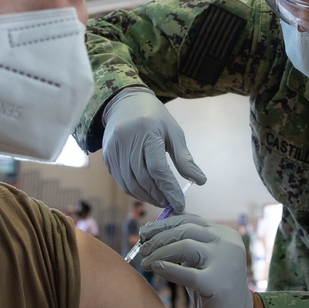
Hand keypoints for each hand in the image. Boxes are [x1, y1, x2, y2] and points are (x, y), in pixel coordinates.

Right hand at [101, 88, 205, 211]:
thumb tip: (200, 181)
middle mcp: (126, 142)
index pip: (157, 168)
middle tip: (172, 204)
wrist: (125, 103)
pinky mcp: (108, 158)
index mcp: (146, 131)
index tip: (180, 203)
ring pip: (130, 184)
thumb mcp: (173, 132)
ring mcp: (114, 151)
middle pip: (143, 178)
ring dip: (147, 197)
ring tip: (162, 201)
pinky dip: (136, 192)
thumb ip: (184, 158)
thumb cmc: (154, 117)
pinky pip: (122, 182)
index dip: (169, 189)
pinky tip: (148, 194)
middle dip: (159, 196)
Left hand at [140, 214, 252, 307]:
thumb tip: (151, 232)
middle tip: (142, 248)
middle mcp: (228, 244)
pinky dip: (166, 268)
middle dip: (158, 238)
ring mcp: (225, 263)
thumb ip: (186, 245)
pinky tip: (154, 268)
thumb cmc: (213, 290)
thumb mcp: (202, 261)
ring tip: (145, 261)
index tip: (144, 231)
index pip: (190, 220)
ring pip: (185, 247)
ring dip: (159, 252)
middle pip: (186, 231)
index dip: (164, 224)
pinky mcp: (217, 284)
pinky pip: (185, 273)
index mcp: (225, 235)